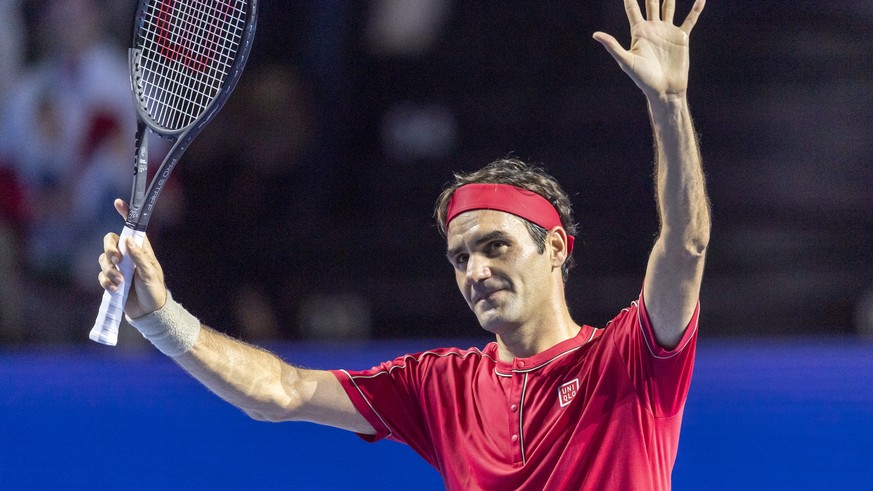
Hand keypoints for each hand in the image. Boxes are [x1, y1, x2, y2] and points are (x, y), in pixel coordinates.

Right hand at [97, 199, 166, 318]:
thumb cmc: (154, 290)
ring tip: (120, 282)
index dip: (126, 214)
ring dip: (109, 271)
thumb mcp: (150, 273)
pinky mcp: (111, 280)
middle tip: (116, 260)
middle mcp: (128, 255)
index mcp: (141, 249)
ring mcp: (118, 268)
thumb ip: (139, 257)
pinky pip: (101, 275)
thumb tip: (128, 241)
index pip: (132, 228)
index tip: (118, 202)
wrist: (148, 312)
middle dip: (109, 249)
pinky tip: (115, 289)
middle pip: (110, 241)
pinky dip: (106, 282)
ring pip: (103, 259)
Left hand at [593, 0, 704, 100]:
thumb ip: (612, 46)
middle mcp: (653, 28)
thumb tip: (595, 34)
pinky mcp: (681, 38)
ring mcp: (667, 31)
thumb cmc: (643, 79)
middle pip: (651, 2)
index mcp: (639, 32)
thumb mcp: (626, 61)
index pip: (632, 8)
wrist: (664, 90)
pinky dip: (695, 9)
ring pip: (668, 6)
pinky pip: (690, 20)